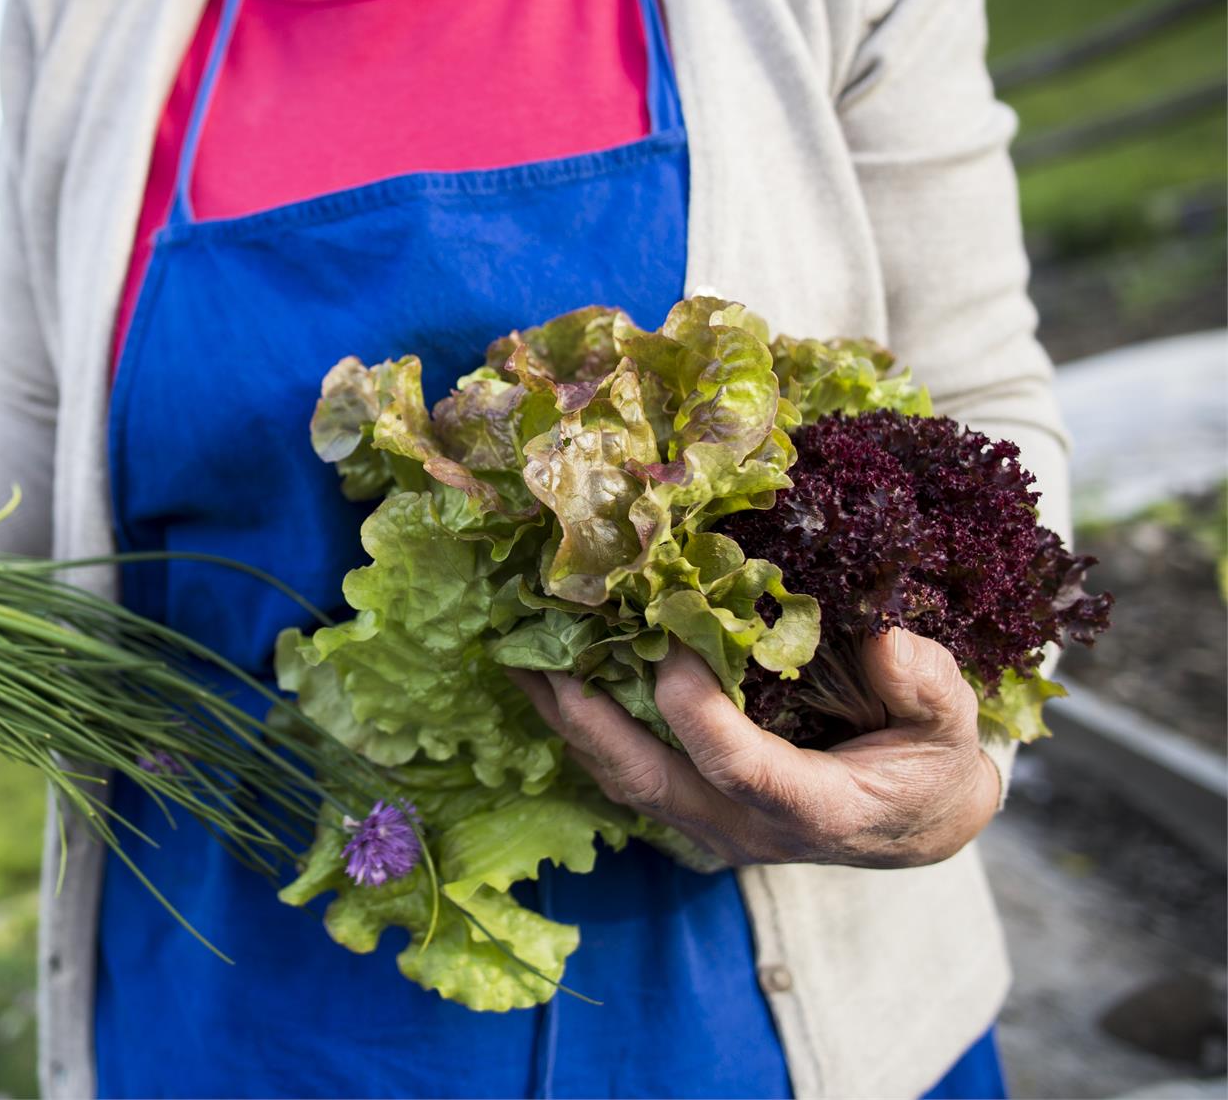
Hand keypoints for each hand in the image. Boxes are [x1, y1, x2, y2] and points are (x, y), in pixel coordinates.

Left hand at [506, 630, 1001, 868]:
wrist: (916, 821)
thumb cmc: (932, 766)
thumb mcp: (952, 727)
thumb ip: (927, 688)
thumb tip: (885, 640)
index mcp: (813, 810)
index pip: (738, 768)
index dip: (698, 710)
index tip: (673, 642)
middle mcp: (744, 828)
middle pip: (646, 779)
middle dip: (586, 718)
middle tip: (535, 653)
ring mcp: (708, 823)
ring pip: (620, 775)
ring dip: (566, 717)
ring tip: (516, 653)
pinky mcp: (690, 806)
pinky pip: (623, 766)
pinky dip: (583, 722)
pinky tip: (550, 673)